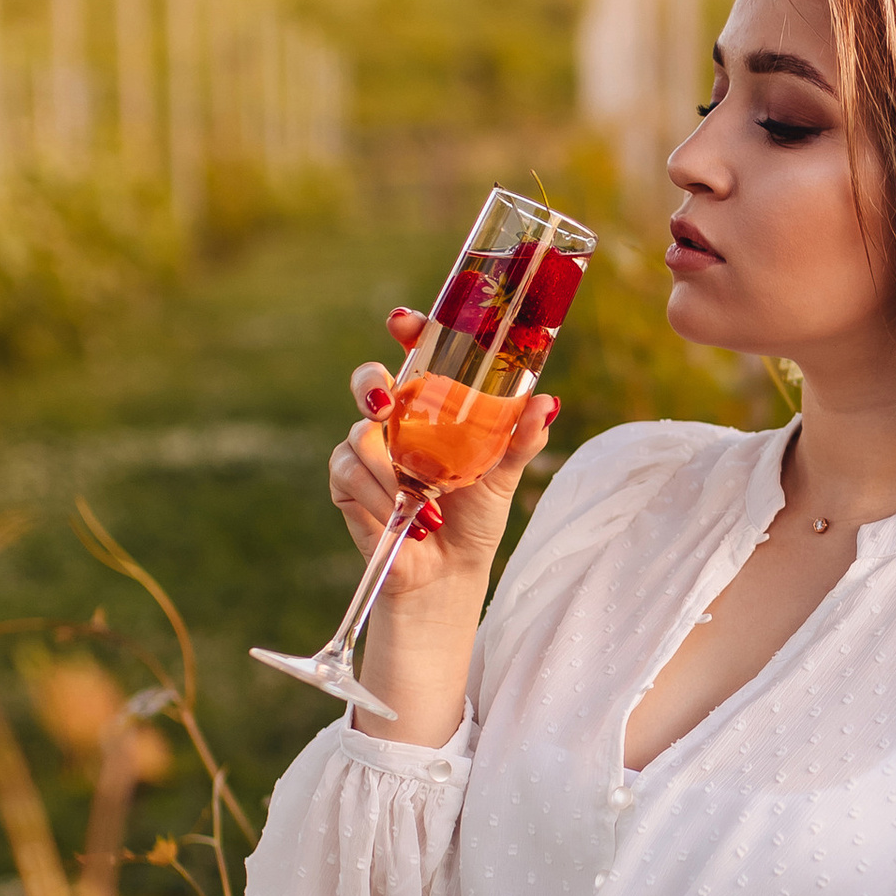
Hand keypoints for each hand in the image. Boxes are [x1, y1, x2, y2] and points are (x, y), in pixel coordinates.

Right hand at [327, 305, 556, 610]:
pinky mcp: (348, 483)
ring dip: (393, 470)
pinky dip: (378, 495)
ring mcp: (367, 450)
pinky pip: (349, 471)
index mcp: (432, 406)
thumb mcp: (505, 474)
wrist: (450, 573)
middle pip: (369, 381)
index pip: (416, 354)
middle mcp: (396, 421)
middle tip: (386, 403)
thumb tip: (547, 403)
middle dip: (370, 385)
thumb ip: (522, 438)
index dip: (406, 330)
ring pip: (360, 433)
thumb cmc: (477, 516)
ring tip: (429, 500)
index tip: (402, 322)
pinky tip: (408, 517)